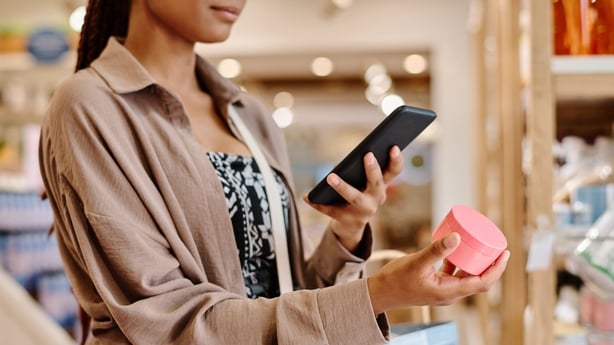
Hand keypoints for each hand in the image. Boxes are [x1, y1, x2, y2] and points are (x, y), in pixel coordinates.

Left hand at [303, 146, 403, 251]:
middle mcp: (376, 199)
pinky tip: (306, 196)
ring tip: (330, 176)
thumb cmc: (357, 195)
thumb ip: (365, 170)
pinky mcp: (346, 220)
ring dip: (343, 187)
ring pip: (354, 198)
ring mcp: (362, 212)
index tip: (394, 147)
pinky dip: (317, 203)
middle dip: (373, 170)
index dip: (396, 160)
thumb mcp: (364, 183)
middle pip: (377, 183)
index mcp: (381, 186)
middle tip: (368, 155)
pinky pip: (330, 210)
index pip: (394, 172)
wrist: (351, 226)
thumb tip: (359, 152)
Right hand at [367, 232, 509, 313]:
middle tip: (496, 247)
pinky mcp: (436, 286)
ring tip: (481, 246)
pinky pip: (455, 275)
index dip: (496, 269)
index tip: (504, 253)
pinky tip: (457, 249)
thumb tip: (457, 237)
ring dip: (476, 264)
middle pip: (479, 281)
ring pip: (467, 278)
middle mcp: (449, 294)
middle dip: (490, 265)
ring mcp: (443, 291)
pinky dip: (460, 264)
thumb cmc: (395, 280)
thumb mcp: (416, 262)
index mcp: (449, 292)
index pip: (482, 282)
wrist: (379, 293)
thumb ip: (436, 250)